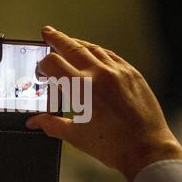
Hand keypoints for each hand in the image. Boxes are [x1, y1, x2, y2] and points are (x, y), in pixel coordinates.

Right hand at [26, 26, 181, 181]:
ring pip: (93, 48)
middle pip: (72, 47)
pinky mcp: (132, 74)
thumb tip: (34, 122)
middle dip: (56, 38)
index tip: (40, 70)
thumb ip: (52, 124)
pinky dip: (98, 51)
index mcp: (82, 89)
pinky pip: (111, 55)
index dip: (43, 64)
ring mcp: (119, 72)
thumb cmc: (112, 146)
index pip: (53, 63)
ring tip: (67, 41)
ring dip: (77, 43)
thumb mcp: (76, 136)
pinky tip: (93, 52)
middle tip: (47, 32)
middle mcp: (100, 74)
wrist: (147, 149)